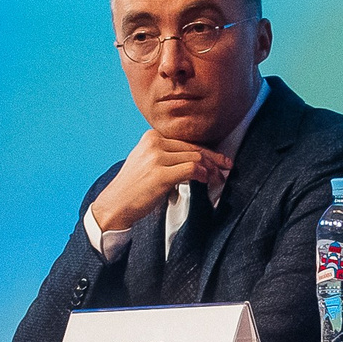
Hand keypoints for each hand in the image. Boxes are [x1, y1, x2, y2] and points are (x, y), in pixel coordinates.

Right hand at [90, 130, 232, 234]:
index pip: (186, 141)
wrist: (115, 204)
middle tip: (227, 167)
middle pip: (193, 148)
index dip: (207, 151)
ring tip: (218, 179)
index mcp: (151, 137)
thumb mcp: (147, 162)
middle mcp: (154, 143)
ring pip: (195, 158)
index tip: (220, 160)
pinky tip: (206, 181)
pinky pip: (191, 169)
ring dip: (211, 169)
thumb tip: (198, 160)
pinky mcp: (160, 174)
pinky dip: (203, 175)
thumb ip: (168, 156)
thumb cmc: (133, 188)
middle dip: (214, 159)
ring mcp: (156, 157)